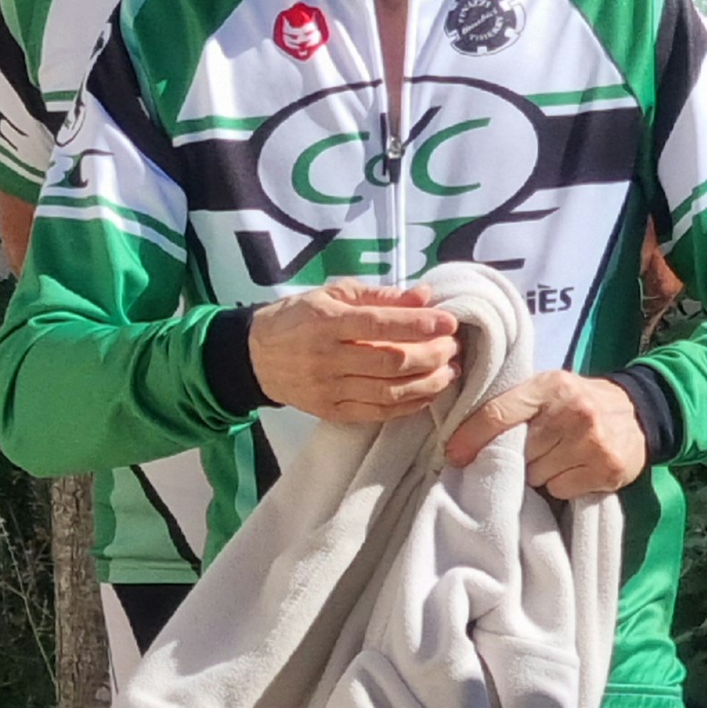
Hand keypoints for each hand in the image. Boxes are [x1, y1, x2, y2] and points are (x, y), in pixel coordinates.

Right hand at [247, 281, 473, 420]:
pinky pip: (377, 413)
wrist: (255, 357)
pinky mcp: (331, 412)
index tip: (448, 322)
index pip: (380, 325)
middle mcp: (328, 359)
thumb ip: (379, 295)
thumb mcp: (333, 294)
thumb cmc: (299, 318)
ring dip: (427, 384)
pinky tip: (426, 393)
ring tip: (448, 371)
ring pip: (389, 392)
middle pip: (391, 362)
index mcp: (327, 322)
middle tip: (452, 347)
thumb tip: (424, 296)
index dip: (419, 325)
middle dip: (431, 355)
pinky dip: (408, 405)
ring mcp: (329, 390)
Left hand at [447, 366, 657, 501]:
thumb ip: (512, 406)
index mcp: (551, 386)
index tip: (454, 456)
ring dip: (540, 474)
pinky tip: (575, 468)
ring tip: (557, 458)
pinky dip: (562, 485)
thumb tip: (461, 443)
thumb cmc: (578, 403)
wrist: (639, 412)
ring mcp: (592, 441)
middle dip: (517, 458)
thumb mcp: (548, 390)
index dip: (470, 439)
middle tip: (534, 451)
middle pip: (517, 453)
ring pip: (537, 476)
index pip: (497, 414)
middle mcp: (573, 411)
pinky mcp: (607, 468)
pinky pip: (561, 490)